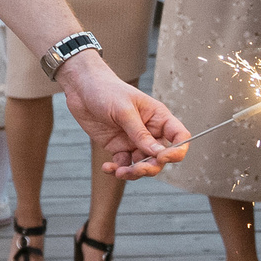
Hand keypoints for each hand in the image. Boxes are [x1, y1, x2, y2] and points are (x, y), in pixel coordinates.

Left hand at [57, 54, 188, 179]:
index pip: (179, 137)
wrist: (81, 88)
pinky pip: (123, 164)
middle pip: (160, 157)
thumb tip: (158, 154)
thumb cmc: (106, 90)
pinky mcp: (118, 147)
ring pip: (143, 165)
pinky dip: (117, 169)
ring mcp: (133, 141)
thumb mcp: (124, 110)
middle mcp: (149, 131)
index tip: (163, 157)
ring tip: (119, 172)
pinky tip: (108, 167)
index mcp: (158, 117)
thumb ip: (140, 133)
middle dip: (151, 167)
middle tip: (136, 169)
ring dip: (134, 172)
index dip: (177, 150)